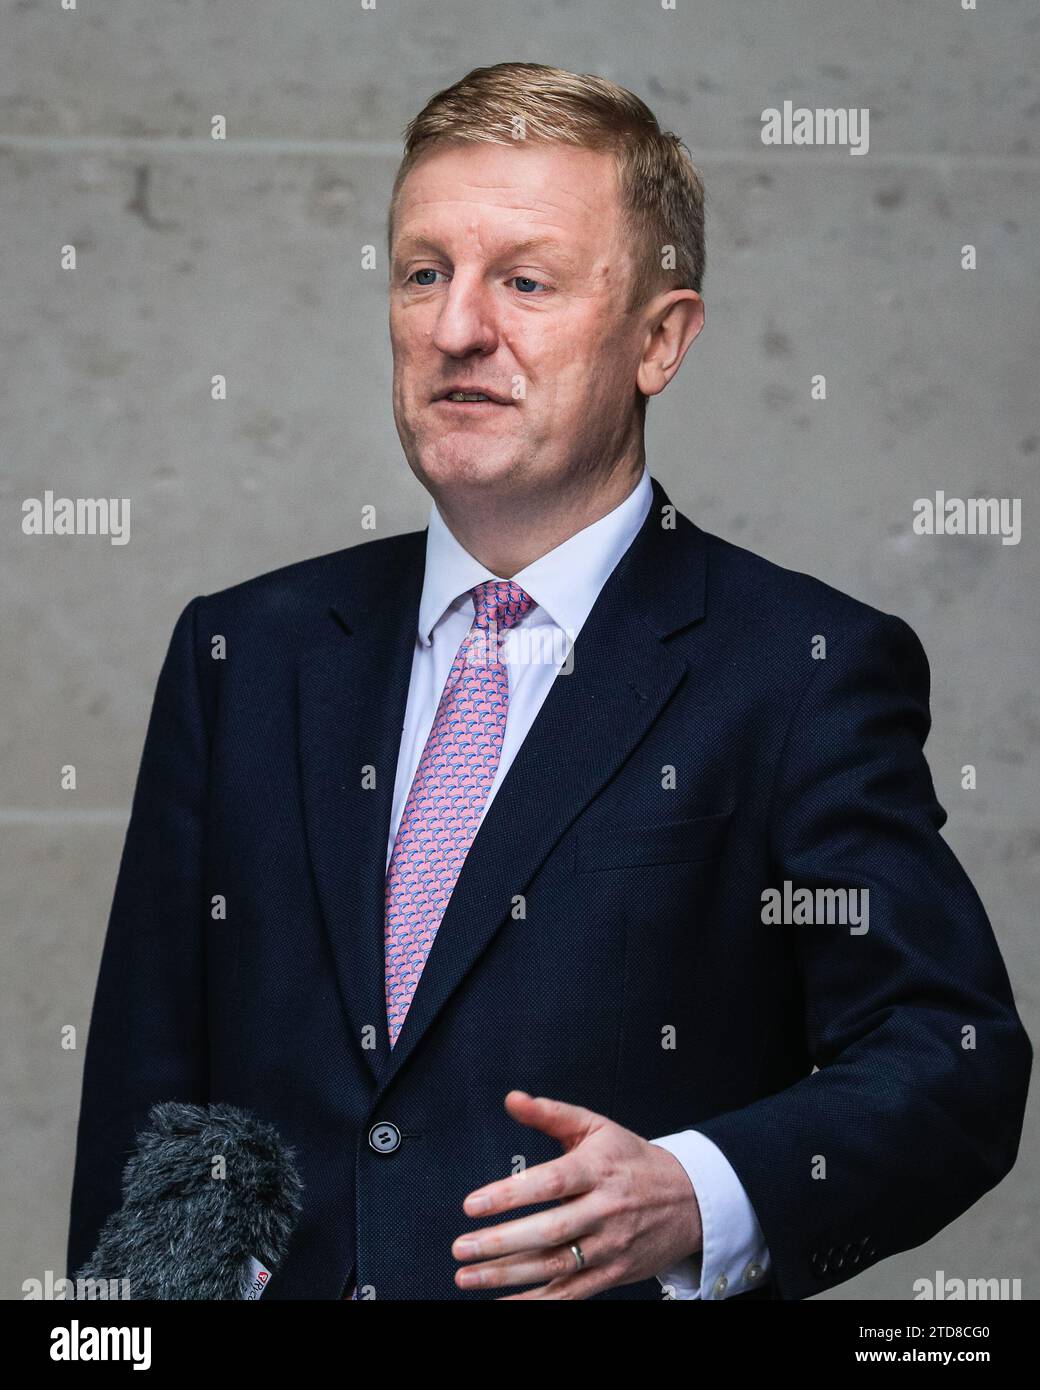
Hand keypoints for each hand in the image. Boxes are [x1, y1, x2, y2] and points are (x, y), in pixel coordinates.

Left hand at [452, 1090, 702, 1298]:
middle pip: (550, 1231)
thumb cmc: (632, 1159)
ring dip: (508, 1275)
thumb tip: (512, 1098)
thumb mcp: (595, 1127)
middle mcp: (605, 1210)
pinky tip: (504, 1302)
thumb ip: (550, 1114)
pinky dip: (537, 1301)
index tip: (472, 1204)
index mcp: (597, 1170)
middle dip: (501, 1242)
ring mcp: (610, 1246)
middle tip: (461, 1247)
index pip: (550, 1183)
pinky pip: (571, 1293)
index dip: (509, 1195)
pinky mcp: (614, 1273)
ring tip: (468, 1276)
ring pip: (555, 1265)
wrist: (690, 1198)